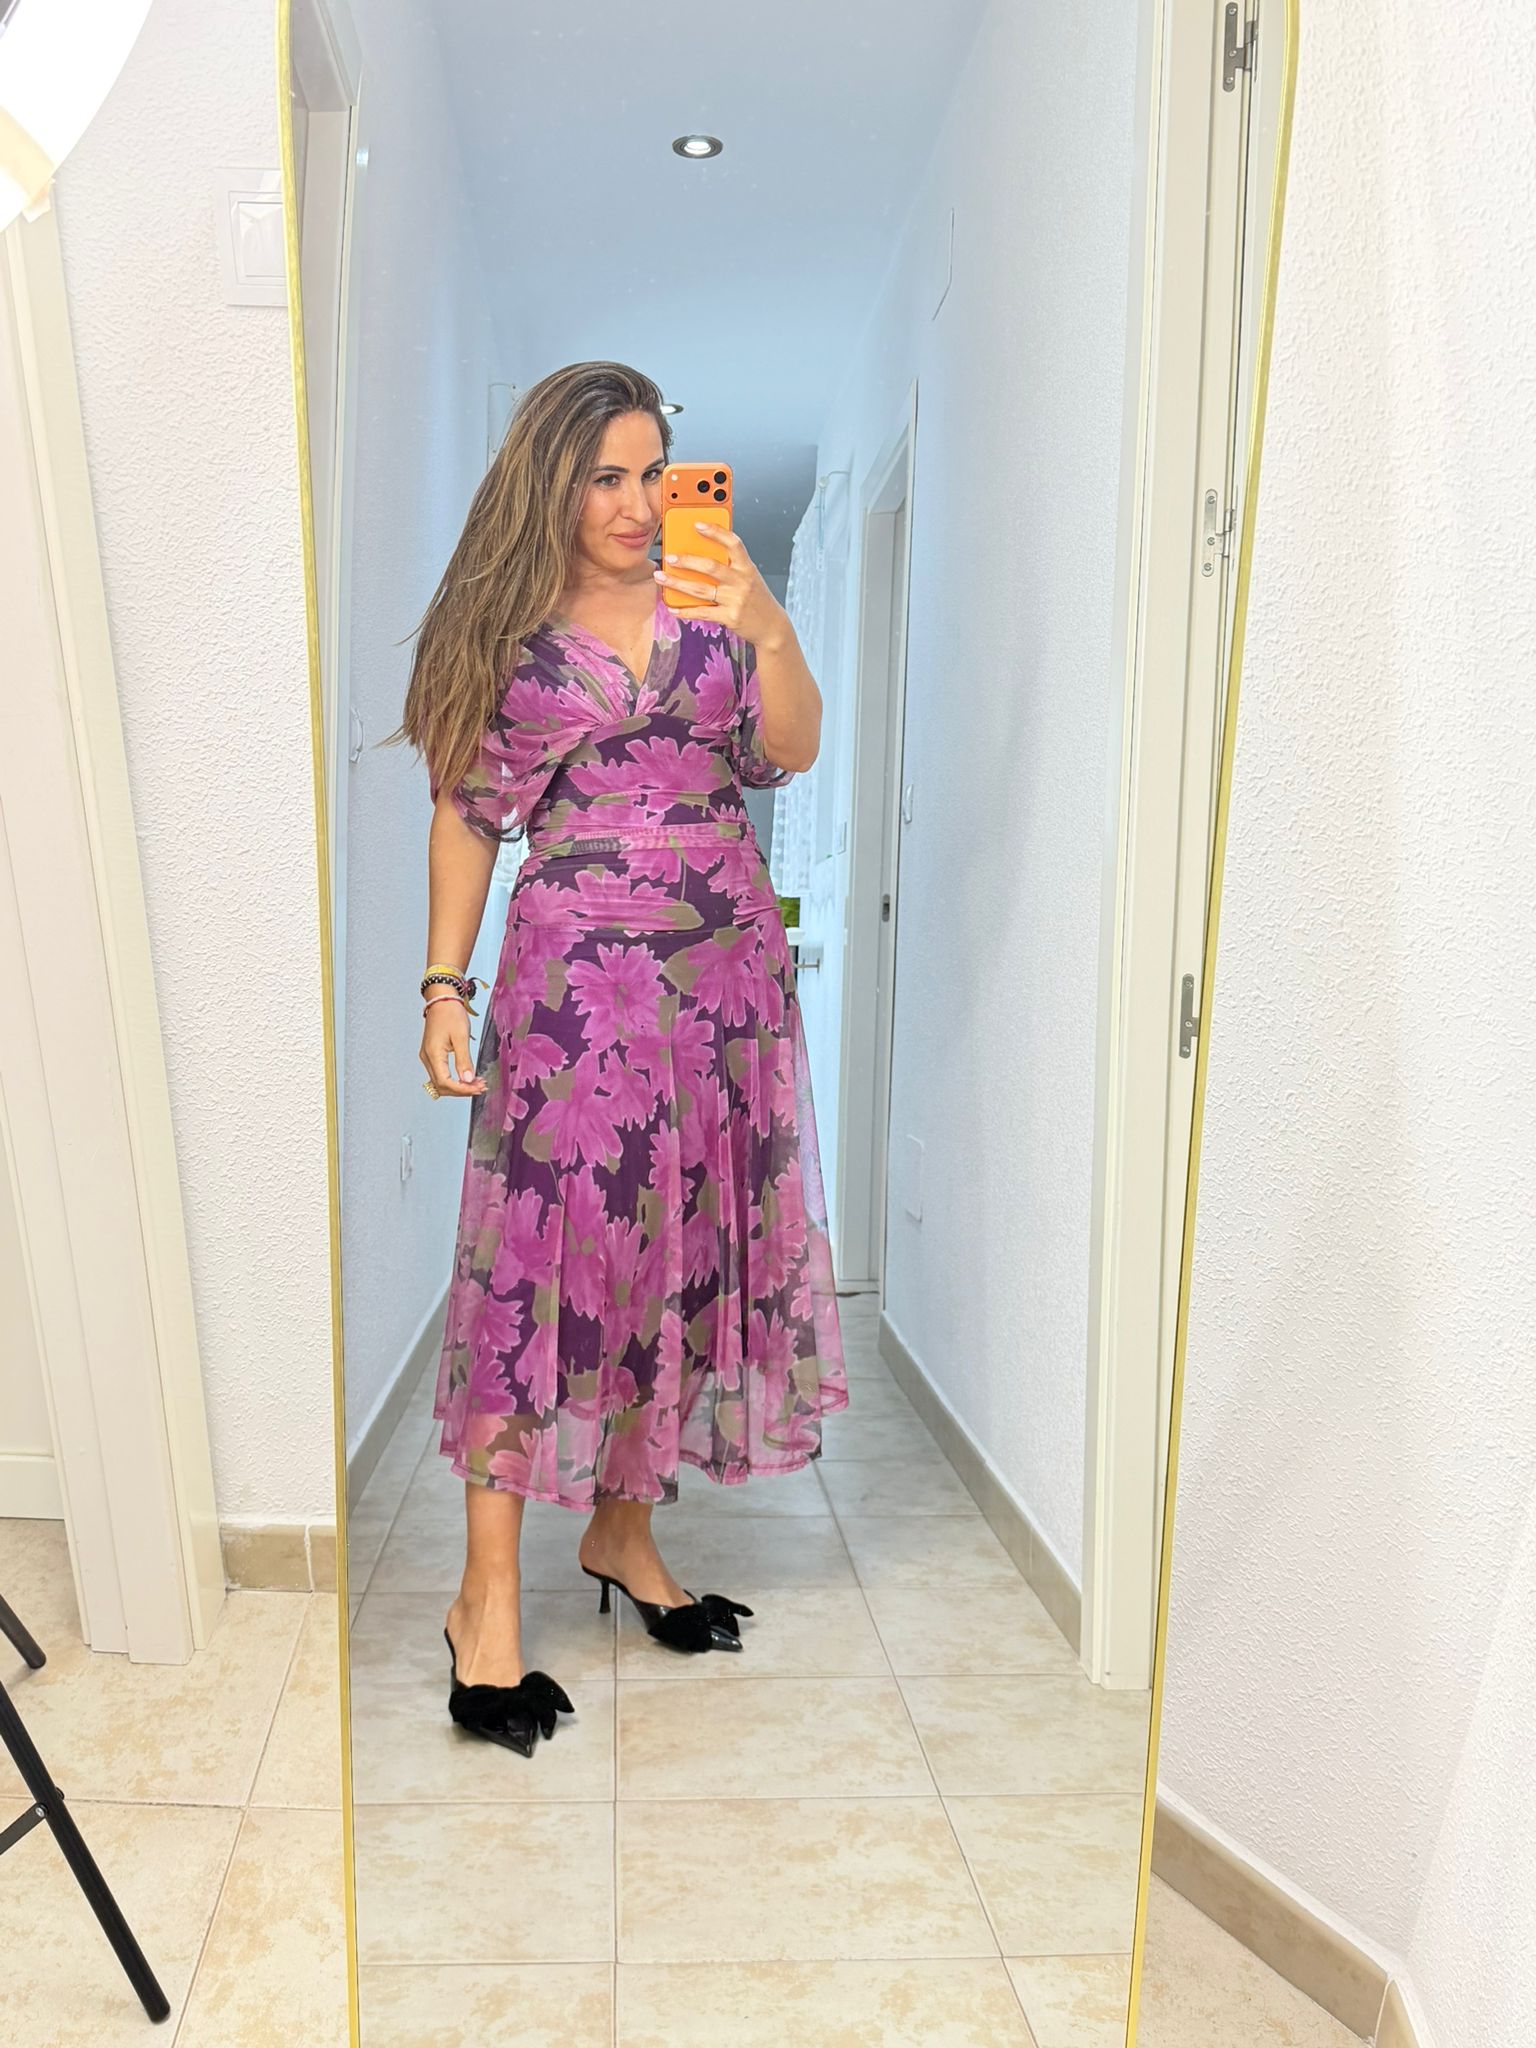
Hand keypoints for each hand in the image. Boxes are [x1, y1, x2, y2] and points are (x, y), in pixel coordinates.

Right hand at [420, 997, 486, 1096]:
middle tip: (480, 1087)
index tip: (477, 1088)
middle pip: (441, 1086)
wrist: (442, 1000)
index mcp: (433, 1054)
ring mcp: (428, 1057)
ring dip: (458, 1086)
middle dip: (461, 1090)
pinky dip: (453, 1079)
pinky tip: (467, 1077)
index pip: (445, 1082)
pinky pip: (440, 1074)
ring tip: (476, 1084)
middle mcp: (427, 1058)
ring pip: (440, 1082)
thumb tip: (467, 1080)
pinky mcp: (431, 1055)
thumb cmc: (451, 1014)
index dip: (462, 1089)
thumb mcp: (461, 1036)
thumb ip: (464, 1060)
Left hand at [654, 521, 789, 649]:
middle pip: (711, 567)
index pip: (733, 543)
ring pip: (701, 589)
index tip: (697, 524)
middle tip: (669, 557)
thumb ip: (730, 566)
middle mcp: (742, 582)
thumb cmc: (756, 598)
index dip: (716, 532)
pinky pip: (702, 613)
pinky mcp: (730, 617)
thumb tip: (700, 553)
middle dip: (687, 560)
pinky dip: (685, 611)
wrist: (772, 626)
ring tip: (661, 577)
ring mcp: (736, 600)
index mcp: (747, 567)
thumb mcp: (749, 577)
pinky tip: (672, 608)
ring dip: (677, 583)